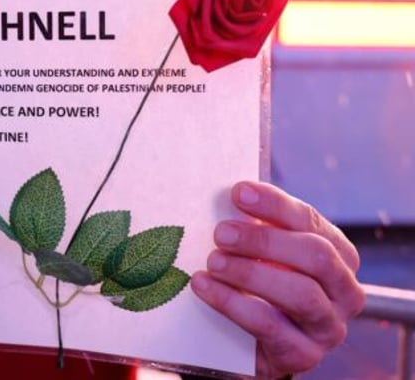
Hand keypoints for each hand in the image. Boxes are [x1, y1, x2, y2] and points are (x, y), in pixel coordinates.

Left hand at [190, 181, 364, 377]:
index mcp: (338, 255)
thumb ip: (256, 226)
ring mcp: (329, 326)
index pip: (310, 221)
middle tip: (221, 233)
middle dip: (264, 240)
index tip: (238, 192)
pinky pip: (269, 326)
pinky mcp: (304, 355)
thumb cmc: (261, 286)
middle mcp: (345, 291)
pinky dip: (232, 303)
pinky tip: (204, 286)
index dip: (274, 204)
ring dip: (250, 273)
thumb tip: (229, 196)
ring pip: (300, 293)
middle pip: (315, 255)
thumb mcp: (265, 253)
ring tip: (213, 261)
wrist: (256, 345)